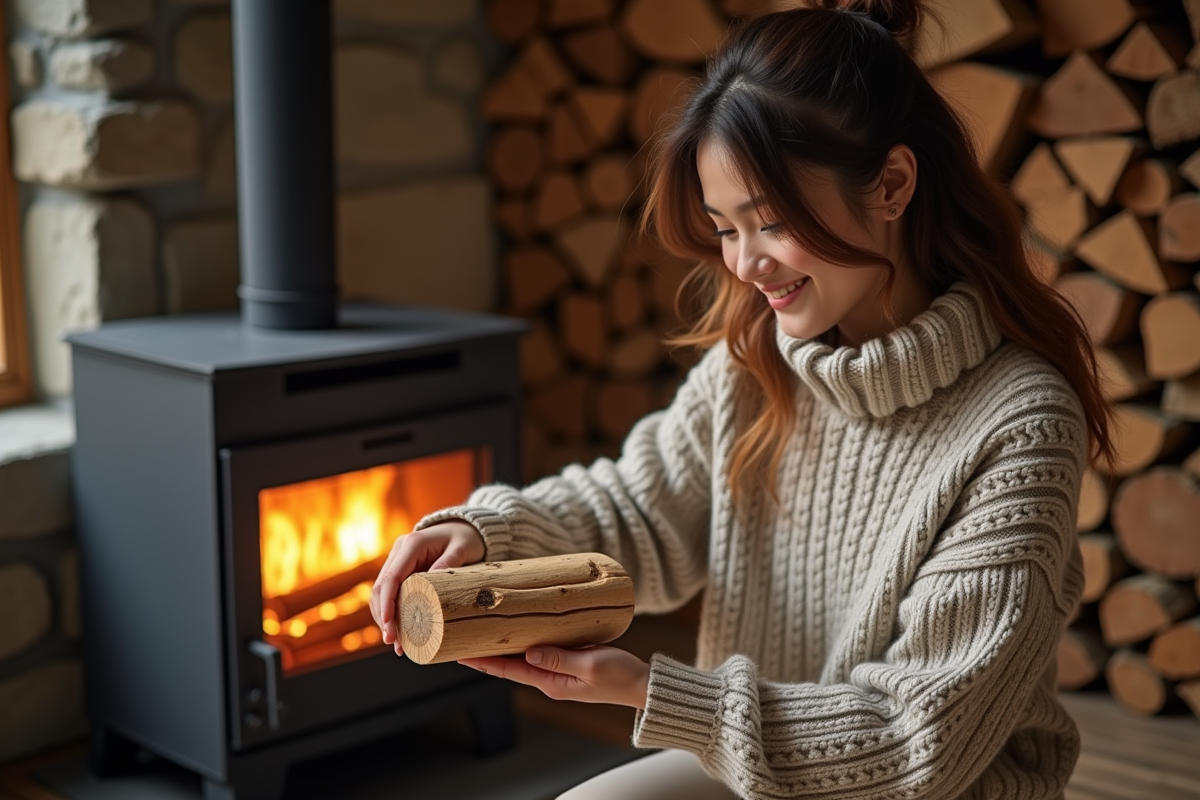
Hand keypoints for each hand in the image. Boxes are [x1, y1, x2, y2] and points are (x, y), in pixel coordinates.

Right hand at [370, 520, 484, 654]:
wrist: (464, 528)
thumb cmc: (465, 538)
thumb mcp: (463, 548)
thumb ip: (449, 563)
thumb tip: (432, 589)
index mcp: (412, 544)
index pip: (392, 577)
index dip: (387, 603)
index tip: (389, 625)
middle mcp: (399, 551)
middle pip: (381, 588)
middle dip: (384, 616)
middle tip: (393, 642)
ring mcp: (398, 560)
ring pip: (380, 593)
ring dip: (384, 618)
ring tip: (397, 644)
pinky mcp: (401, 570)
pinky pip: (390, 593)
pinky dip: (390, 612)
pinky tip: (398, 631)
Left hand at [459, 645, 649, 709]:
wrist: (642, 684)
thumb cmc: (620, 676)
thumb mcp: (590, 665)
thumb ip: (560, 659)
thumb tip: (529, 652)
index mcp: (551, 683)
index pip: (508, 670)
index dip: (484, 661)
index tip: (461, 653)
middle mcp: (550, 679)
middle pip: (510, 664)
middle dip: (486, 651)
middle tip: (463, 636)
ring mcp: (558, 671)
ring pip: (523, 656)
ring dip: (503, 644)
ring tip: (483, 629)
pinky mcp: (569, 661)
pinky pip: (540, 649)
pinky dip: (525, 639)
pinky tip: (519, 628)